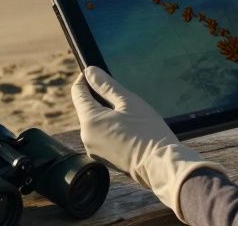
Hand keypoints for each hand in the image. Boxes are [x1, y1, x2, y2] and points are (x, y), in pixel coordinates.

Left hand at [70, 66, 223, 221]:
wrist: (160, 165)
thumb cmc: (147, 131)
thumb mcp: (128, 102)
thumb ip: (106, 85)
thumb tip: (90, 71)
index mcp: (89, 120)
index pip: (78, 92)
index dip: (86, 79)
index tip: (96, 73)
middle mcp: (86, 136)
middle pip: (86, 108)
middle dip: (98, 97)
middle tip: (120, 93)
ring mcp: (94, 149)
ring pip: (95, 122)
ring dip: (106, 113)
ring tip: (129, 112)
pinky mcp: (103, 158)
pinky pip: (101, 136)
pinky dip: (110, 127)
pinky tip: (129, 127)